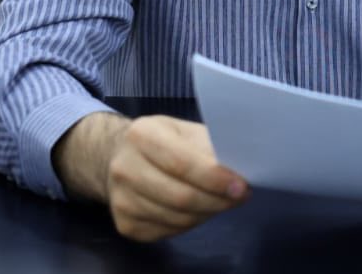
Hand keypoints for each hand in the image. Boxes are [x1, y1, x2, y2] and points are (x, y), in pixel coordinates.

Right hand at [54, 112, 249, 241]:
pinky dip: (191, 223)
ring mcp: (121, 199)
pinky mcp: (124, 224)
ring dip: (207, 212)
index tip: (241, 185)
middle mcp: (124, 168)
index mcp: (142, 135)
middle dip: (217, 200)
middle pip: (179, 196)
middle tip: (240, 197)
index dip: (214, 178)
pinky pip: (167, 231)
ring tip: (223, 201)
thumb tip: (240, 168)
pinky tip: (200, 210)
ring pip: (176, 218)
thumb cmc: (162, 139)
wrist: (119, 156)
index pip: (182, 163)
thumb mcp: (185, 129)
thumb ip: (209, 146)